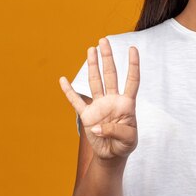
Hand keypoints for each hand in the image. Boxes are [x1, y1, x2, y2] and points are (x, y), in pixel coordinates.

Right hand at [59, 38, 139, 160]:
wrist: (112, 155)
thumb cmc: (125, 145)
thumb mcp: (128, 140)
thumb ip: (116, 131)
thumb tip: (97, 126)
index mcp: (126, 104)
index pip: (131, 80)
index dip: (133, 65)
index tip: (133, 49)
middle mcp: (112, 101)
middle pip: (110, 75)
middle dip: (107, 58)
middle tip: (104, 40)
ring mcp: (99, 106)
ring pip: (95, 82)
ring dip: (92, 66)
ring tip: (91, 49)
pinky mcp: (86, 116)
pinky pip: (76, 101)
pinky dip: (69, 91)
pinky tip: (63, 80)